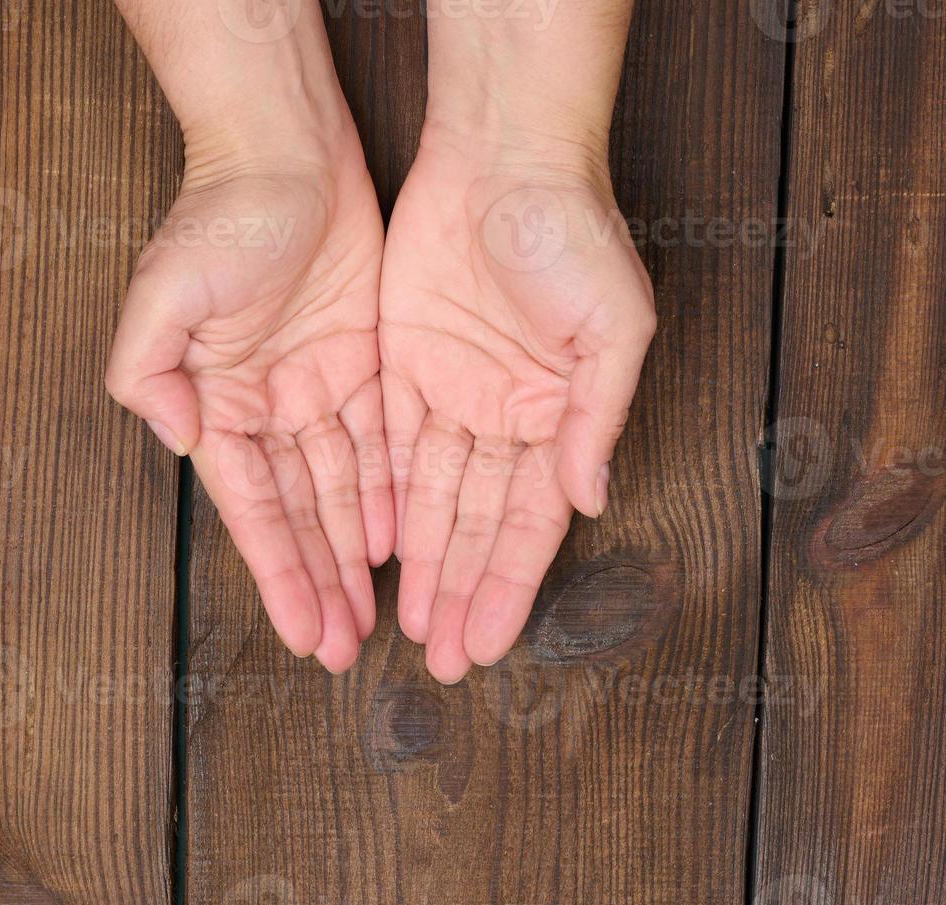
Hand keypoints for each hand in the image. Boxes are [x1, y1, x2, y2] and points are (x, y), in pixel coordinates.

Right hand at [105, 137, 392, 672]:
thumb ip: (148, 372)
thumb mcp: (164, 292)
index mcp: (221, 405)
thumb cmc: (220, 217)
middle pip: (303, 517)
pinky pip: (382, 444)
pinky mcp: (366, 366)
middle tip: (346, 649)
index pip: (257, 511)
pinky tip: (399, 543)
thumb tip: (180, 443)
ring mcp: (320, 390)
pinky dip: (389, 495)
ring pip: (345, 492)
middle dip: (322, 584)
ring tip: (375, 615)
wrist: (287, 154)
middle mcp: (270, 410)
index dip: (281, 575)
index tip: (303, 635)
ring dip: (357, 555)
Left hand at [379, 128, 655, 682]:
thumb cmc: (573, 234)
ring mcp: (453, 395)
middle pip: (476, 525)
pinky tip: (379, 552)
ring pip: (431, 499)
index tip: (490, 643)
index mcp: (557, 417)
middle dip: (461, 593)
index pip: (529, 524)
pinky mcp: (404, 366)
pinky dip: (385, 501)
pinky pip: (392, 449)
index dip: (508, 586)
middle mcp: (504, 417)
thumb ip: (596, 421)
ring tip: (410, 626)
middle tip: (443, 661)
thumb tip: (590, 501)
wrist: (505, 155)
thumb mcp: (613, 331)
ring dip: (423, 564)